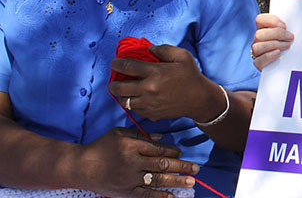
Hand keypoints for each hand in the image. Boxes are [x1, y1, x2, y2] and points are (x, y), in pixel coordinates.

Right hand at [77, 127, 197, 197]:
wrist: (81, 167)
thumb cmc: (101, 146)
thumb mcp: (119, 133)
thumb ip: (141, 134)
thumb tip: (161, 138)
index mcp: (132, 146)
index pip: (158, 149)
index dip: (173, 151)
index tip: (181, 153)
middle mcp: (132, 162)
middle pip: (162, 164)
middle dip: (182, 166)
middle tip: (196, 169)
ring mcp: (129, 179)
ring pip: (157, 181)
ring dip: (176, 182)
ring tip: (190, 182)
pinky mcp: (124, 192)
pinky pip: (145, 195)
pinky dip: (159, 196)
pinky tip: (172, 197)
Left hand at [109, 45, 220, 121]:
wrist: (199, 99)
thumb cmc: (190, 75)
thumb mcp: (182, 56)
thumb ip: (164, 49)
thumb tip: (148, 50)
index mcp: (156, 73)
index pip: (127, 67)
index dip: (117, 63)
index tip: (115, 63)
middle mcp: (149, 89)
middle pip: (119, 88)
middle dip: (113, 83)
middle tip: (114, 80)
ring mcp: (148, 103)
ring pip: (123, 101)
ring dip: (121, 95)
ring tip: (123, 90)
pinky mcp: (150, 113)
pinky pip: (133, 110)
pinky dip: (130, 104)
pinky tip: (135, 98)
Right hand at [251, 13, 294, 70]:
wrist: (295, 64)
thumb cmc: (295, 44)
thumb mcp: (292, 33)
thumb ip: (291, 25)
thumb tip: (301, 17)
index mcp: (264, 29)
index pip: (260, 19)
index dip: (271, 20)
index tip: (285, 26)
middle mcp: (258, 40)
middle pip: (258, 34)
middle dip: (277, 34)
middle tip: (291, 37)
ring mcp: (257, 53)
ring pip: (257, 47)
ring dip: (274, 45)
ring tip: (288, 46)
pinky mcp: (259, 64)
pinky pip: (258, 61)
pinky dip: (268, 56)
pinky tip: (278, 54)